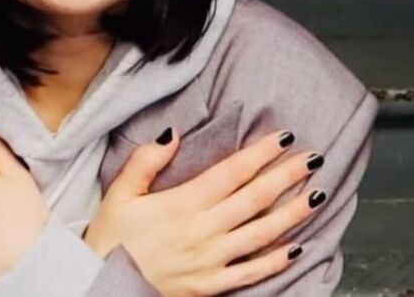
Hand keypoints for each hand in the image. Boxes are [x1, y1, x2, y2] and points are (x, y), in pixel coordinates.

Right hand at [83, 128, 324, 296]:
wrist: (97, 287)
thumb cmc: (109, 241)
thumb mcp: (119, 194)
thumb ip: (145, 161)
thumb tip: (172, 133)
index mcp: (181, 205)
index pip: (230, 173)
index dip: (260, 154)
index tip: (283, 138)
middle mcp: (201, 232)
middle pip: (253, 199)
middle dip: (286, 177)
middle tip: (313, 159)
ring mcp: (209, 261)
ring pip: (260, 234)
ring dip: (291, 214)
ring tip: (316, 195)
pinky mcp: (209, 286)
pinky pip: (250, 273)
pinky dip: (275, 260)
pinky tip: (296, 247)